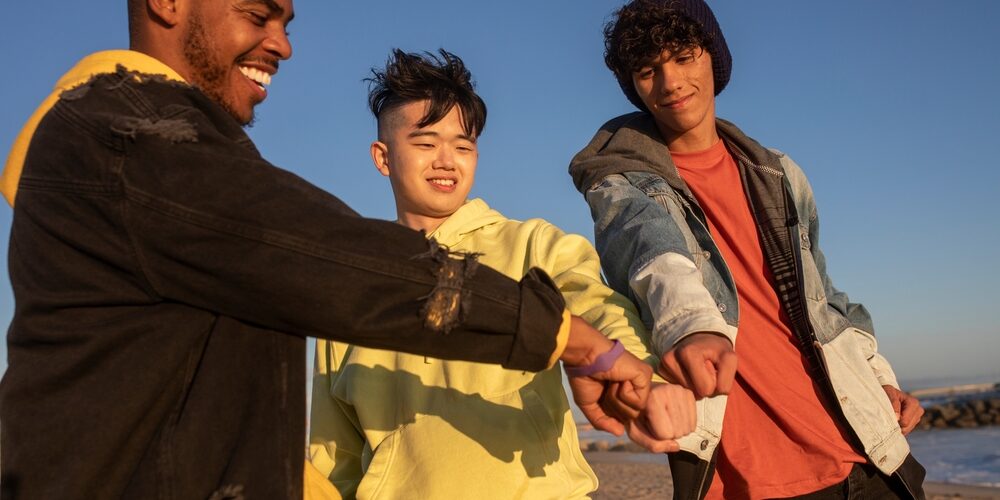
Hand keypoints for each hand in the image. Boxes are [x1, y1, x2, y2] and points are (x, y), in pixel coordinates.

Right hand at [563, 317, 652, 435]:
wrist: (584, 358)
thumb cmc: (585, 377)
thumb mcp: (590, 405)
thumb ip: (602, 421)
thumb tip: (619, 432)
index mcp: (625, 393)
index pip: (625, 417)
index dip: (612, 414)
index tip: (602, 398)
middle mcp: (635, 388)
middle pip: (631, 417)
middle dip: (613, 408)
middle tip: (606, 388)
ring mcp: (642, 382)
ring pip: (635, 411)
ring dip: (617, 400)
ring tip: (612, 382)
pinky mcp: (645, 376)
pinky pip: (639, 402)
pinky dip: (623, 394)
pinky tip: (618, 379)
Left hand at [620, 383, 696, 452]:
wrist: (640, 394)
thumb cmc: (637, 413)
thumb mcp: (636, 432)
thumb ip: (652, 444)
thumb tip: (676, 446)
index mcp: (651, 399)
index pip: (665, 434)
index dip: (656, 435)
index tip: (649, 424)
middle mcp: (667, 391)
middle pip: (678, 432)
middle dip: (668, 433)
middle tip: (657, 421)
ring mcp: (680, 391)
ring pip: (688, 429)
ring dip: (677, 430)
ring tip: (665, 418)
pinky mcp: (688, 393)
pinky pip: (694, 423)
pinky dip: (685, 425)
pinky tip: (674, 416)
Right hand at [659, 332, 736, 398]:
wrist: (699, 337)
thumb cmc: (715, 348)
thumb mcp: (729, 359)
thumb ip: (726, 380)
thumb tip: (709, 393)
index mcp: (688, 353)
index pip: (706, 389)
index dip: (714, 381)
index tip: (713, 367)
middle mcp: (670, 359)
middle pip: (695, 392)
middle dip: (704, 383)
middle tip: (705, 368)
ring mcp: (662, 365)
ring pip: (686, 392)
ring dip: (695, 384)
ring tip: (697, 368)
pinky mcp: (660, 370)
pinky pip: (678, 388)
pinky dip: (686, 383)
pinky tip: (688, 370)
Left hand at [883, 385, 922, 434]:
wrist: (888, 394)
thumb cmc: (887, 392)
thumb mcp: (888, 392)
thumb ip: (893, 402)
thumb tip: (897, 417)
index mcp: (913, 403)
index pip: (905, 421)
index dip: (895, 420)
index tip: (888, 413)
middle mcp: (918, 410)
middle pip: (906, 427)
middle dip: (896, 424)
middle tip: (888, 416)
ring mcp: (917, 417)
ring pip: (906, 430)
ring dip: (897, 427)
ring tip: (890, 418)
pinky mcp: (914, 422)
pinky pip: (906, 431)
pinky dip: (898, 428)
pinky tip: (894, 422)